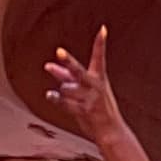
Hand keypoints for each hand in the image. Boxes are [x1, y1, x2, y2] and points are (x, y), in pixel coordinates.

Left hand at [44, 24, 124, 150]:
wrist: (110, 130)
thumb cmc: (99, 107)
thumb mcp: (86, 88)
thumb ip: (67, 77)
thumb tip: (50, 66)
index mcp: (99, 78)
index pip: (100, 57)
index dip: (100, 43)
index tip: (102, 29)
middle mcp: (95, 86)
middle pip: (78, 71)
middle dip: (68, 62)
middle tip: (59, 52)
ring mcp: (90, 99)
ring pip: (67, 88)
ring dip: (63, 90)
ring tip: (63, 93)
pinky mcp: (85, 111)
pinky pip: (65, 102)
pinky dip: (56, 98)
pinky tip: (50, 95)